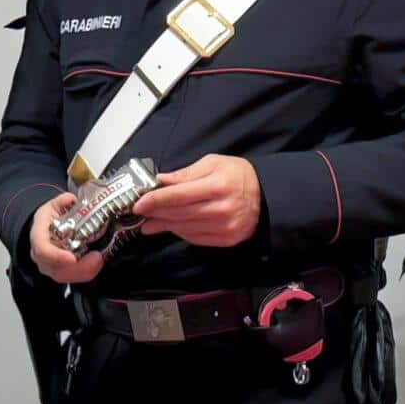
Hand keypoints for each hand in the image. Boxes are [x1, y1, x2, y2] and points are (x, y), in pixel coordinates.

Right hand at [28, 192, 107, 285]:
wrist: (45, 230)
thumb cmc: (49, 220)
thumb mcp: (53, 206)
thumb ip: (62, 202)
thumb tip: (70, 199)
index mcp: (38, 236)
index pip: (43, 250)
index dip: (56, 256)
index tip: (72, 258)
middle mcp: (41, 256)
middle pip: (56, 269)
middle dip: (78, 268)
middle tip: (97, 258)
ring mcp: (50, 267)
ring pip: (66, 277)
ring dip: (85, 271)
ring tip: (99, 260)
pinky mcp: (62, 272)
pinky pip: (73, 278)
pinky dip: (87, 273)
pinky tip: (97, 264)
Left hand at [131, 154, 261, 246]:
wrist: (265, 197)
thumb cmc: (238, 176)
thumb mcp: (213, 163)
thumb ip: (185, 174)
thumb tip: (159, 182)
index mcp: (217, 186)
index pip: (177, 195)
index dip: (154, 200)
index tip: (139, 202)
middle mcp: (220, 209)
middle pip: (178, 213)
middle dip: (155, 212)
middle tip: (138, 212)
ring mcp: (223, 227)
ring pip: (183, 228)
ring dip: (163, 225)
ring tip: (149, 222)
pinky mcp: (225, 240)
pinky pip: (194, 238)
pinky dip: (179, 231)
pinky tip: (169, 226)